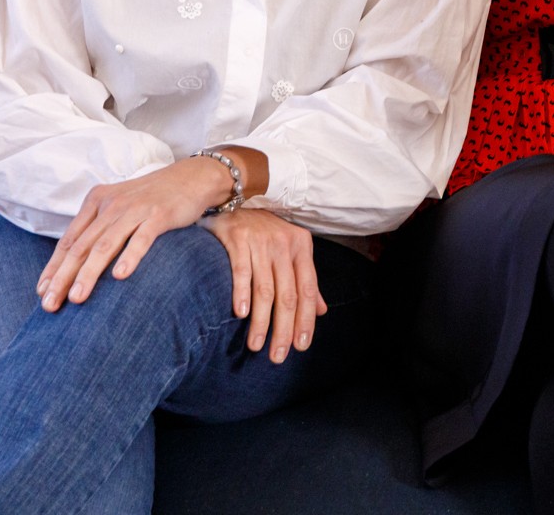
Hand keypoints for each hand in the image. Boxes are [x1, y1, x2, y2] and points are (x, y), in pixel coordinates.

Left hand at [35, 156, 231, 311]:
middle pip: (81, 246)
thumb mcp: (119, 208)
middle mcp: (111, 205)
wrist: (191, 177)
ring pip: (105, 245)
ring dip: (88, 273)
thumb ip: (99, 228)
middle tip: (50, 304)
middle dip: (63, 277)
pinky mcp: (159, 214)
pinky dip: (129, 257)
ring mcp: (135, 209)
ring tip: (77, 298)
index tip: (43, 293)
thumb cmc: (152, 198)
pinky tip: (120, 276)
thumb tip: (76, 263)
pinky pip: (141, 238)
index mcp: (96, 203)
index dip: (53, 268)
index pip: (69, 240)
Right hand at [203, 209, 327, 363]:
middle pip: (288, 295)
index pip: (308, 291)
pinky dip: (242, 293)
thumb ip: (304, 280)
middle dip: (284, 329)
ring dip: (261, 321)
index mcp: (302, 247)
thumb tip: (321, 311)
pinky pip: (241, 270)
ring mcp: (261, 240)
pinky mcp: (237, 238)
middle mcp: (284, 244)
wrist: (232, 197)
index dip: (306, 321)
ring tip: (256, 345)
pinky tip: (240, 314)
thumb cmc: (262, 232)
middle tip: (278, 356)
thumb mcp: (289, 251)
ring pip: (266, 289)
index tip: (301, 346)